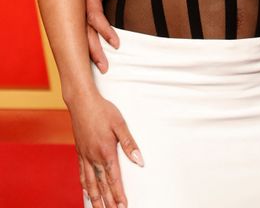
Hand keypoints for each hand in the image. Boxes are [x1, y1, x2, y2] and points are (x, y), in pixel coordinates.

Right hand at [71, 92, 142, 207]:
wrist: (81, 102)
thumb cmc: (102, 110)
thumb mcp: (120, 124)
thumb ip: (129, 144)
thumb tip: (139, 161)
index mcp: (106, 152)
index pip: (113, 179)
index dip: (118, 195)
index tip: (123, 206)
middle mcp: (94, 157)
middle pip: (101, 186)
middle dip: (108, 202)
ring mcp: (85, 156)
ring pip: (90, 183)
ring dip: (95, 199)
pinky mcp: (80, 152)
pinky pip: (82, 174)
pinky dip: (85, 187)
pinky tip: (87, 193)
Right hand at [85, 0, 123, 72]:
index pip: (93, 16)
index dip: (103, 30)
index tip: (116, 43)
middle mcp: (84, 2)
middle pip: (85, 30)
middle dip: (93, 50)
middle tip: (105, 68)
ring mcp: (86, 6)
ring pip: (85, 33)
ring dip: (91, 51)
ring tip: (102, 67)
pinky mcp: (91, 9)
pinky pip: (90, 29)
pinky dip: (93, 43)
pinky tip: (98, 55)